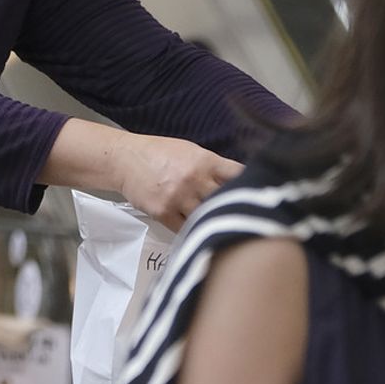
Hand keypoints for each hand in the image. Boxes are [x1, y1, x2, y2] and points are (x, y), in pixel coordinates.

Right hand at [116, 134, 242, 229]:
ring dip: (213, 222)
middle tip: (243, 218)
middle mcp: (195, 179)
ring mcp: (179, 198)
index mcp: (205, 161)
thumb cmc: (159, 153)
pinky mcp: (164, 213)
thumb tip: (237, 181)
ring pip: (207, 217)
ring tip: (222, 229)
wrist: (126, 160)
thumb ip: (212, 166)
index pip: (238, 176)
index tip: (259, 195)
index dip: (252, 186)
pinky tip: (198, 232)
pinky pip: (185, 229)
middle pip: (226, 200)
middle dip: (234, 208)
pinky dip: (193, 231)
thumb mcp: (190, 151)